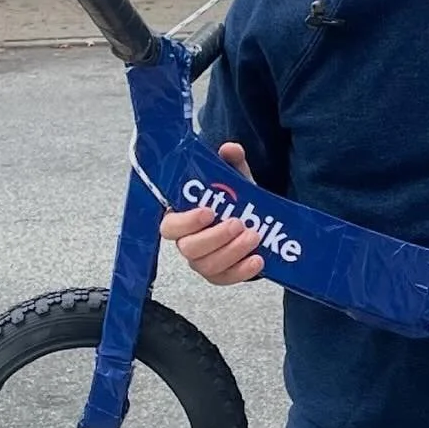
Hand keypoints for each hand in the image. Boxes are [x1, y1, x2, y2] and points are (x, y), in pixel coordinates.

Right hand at [160, 144, 262, 284]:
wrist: (257, 223)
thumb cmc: (236, 202)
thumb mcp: (235, 180)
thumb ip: (231, 163)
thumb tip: (230, 148)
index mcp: (182, 219)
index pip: (169, 226)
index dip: (186, 222)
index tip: (208, 212)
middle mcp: (187, 243)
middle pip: (189, 249)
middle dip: (215, 238)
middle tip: (239, 224)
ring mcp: (203, 263)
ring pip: (208, 266)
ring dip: (233, 252)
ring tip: (255, 236)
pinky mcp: (221, 276)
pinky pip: (227, 279)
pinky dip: (243, 271)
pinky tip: (258, 259)